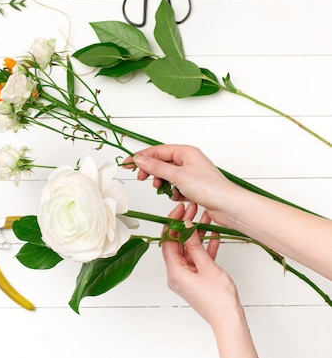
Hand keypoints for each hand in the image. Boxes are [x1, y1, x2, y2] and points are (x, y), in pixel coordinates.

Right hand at [123, 145, 238, 226]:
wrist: (229, 207)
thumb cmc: (210, 188)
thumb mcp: (178, 176)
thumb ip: (156, 167)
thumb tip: (139, 159)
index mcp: (186, 152)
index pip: (157, 151)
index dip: (142, 157)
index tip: (128, 164)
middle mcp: (188, 161)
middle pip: (161, 162)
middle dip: (152, 171)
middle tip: (141, 177)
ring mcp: (190, 174)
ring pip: (167, 176)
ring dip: (163, 183)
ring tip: (163, 189)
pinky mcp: (193, 187)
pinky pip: (175, 187)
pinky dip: (173, 192)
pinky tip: (179, 197)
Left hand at [162, 202, 235, 324]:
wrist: (229, 319)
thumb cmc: (218, 299)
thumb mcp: (207, 266)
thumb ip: (195, 245)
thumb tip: (185, 228)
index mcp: (174, 272)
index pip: (167, 241)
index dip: (172, 223)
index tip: (180, 210)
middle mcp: (176, 274)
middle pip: (177, 244)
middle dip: (185, 225)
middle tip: (192, 209)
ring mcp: (186, 276)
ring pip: (188, 249)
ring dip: (197, 234)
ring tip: (204, 217)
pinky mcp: (196, 278)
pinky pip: (197, 258)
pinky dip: (203, 247)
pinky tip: (212, 235)